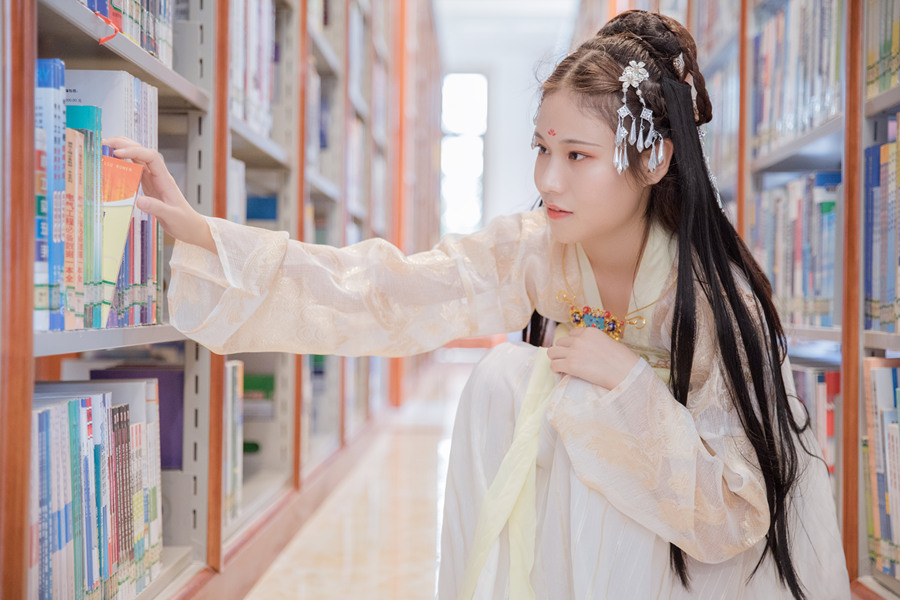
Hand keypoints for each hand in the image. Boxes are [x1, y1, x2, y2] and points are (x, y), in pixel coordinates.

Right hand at [103, 136, 215, 253]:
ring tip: (104, 149)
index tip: (117, 153)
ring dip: (121, 151)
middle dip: (123, 144)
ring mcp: (152, 179)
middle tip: (104, 144)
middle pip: (141, 152)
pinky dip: (122, 164)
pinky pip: (134, 170)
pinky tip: (111, 164)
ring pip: (136, 158)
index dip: (134, 152)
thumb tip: (139, 200)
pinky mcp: (147, 185)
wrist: (191, 227)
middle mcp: (158, 176)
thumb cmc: (185, 222)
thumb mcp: (172, 216)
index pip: (150, 157)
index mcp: (165, 179)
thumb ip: (157, 208)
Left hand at [547, 326, 639, 388]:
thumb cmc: (624, 360)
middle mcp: (579, 339)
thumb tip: (590, 351)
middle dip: (562, 351)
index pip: (572, 333)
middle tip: (568, 360)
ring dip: (556, 358)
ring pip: (552, 352)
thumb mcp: (610, 343)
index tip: (574, 351)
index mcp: (590, 331)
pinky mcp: (570, 365)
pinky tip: (561, 373)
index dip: (572, 343)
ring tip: (562, 366)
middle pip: (560, 342)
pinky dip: (556, 369)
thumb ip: (596, 343)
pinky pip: (554, 365)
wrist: (626, 372)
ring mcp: (573, 351)